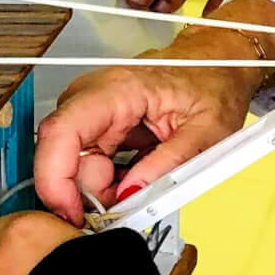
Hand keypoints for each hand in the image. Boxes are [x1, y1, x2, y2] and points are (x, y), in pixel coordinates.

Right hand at [34, 0, 274, 224]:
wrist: (219, 62)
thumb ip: (168, 164)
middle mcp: (94, 95)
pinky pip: (89, 163)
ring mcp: (93, 110)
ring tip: (146, 181)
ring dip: (103, 188)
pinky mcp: (98, 124)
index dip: (54, 180)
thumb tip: (131, 195)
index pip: (60, 133)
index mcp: (118, 89)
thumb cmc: (214, 82)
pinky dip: (109, 180)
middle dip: (89, 191)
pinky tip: (139, 174)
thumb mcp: (207, 131)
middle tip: (131, 201)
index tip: (73, 213)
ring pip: (75, 165)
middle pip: (63, 156)